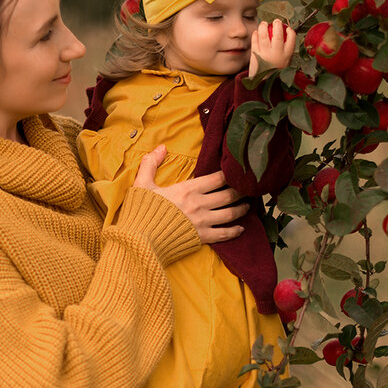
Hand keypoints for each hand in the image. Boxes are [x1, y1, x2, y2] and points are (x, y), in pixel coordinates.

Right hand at [133, 145, 248, 243]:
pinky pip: (224, 234)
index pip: (217, 178)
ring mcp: (202, 222)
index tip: (237, 172)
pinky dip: (235, 231)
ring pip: (230, 214)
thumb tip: (161, 147)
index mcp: (188, 189)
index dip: (229, 174)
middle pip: (228, 195)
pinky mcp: (201, 238)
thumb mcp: (142, 184)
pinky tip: (241, 229)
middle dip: (241, 191)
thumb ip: (151, 164)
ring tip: (247, 206)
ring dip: (241, 209)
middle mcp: (199, 204)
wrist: (139, 240)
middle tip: (248, 188)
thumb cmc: (140, 212)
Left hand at [249, 20, 296, 75]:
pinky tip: (256, 32)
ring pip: (264, 36)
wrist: (263, 85)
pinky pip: (255, 41)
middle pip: (278, 35)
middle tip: (276, 21)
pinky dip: (255, 35)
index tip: (288, 28)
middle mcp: (276, 54)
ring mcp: (265, 54)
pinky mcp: (255, 55)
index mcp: (287, 56)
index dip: (290, 31)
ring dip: (264, 27)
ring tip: (264, 23)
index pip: (291, 39)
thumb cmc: (275, 73)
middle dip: (277, 25)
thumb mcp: (285, 65)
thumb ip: (286, 53)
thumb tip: (287, 37)